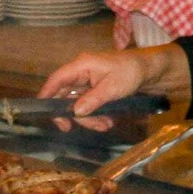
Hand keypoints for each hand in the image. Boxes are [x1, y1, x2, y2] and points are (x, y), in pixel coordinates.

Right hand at [38, 50, 157, 130]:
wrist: (150, 70)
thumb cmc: (131, 72)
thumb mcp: (113, 87)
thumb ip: (93, 100)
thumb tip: (75, 112)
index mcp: (82, 65)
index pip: (57, 79)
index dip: (46, 94)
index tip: (43, 112)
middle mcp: (80, 73)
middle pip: (65, 96)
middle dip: (74, 115)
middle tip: (78, 128)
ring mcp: (87, 82)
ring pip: (77, 104)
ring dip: (89, 118)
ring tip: (105, 125)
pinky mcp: (94, 90)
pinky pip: (88, 105)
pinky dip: (96, 115)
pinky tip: (108, 121)